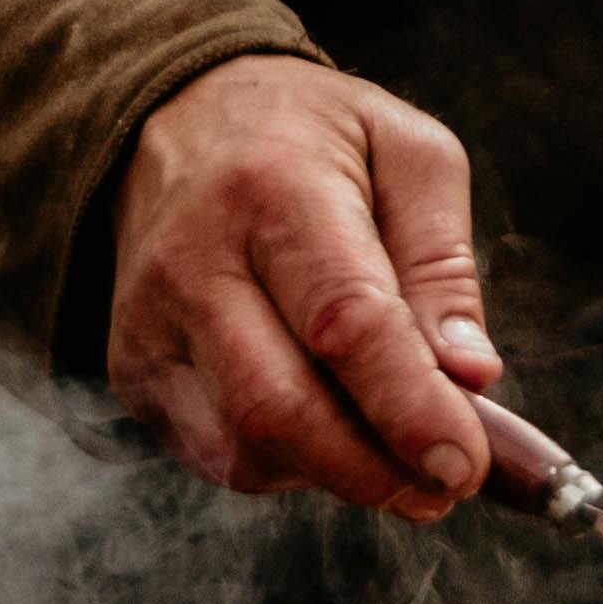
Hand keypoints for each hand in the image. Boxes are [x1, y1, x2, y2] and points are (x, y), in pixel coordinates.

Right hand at [102, 55, 505, 515]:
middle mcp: (194, 263)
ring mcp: (150, 325)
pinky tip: (330, 426)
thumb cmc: (312, 140)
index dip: (407, 407)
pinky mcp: (133, 373)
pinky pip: (219, 455)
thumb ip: (443, 264)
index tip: (464, 464)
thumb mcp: (408, 155)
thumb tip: (469, 377)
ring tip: (396, 445)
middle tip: (447, 485)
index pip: (342, 321)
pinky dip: (292, 465)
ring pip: (247, 447)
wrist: (174, 118)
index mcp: (275, 189)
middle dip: (373, 469)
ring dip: (339, 473)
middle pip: (279, 407)